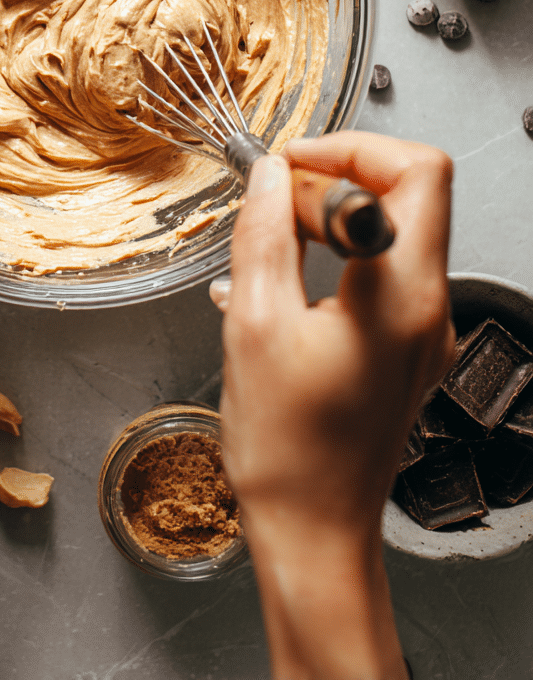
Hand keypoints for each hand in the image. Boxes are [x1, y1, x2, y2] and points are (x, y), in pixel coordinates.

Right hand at [217, 132, 452, 679]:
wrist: (315, 534)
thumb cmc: (288, 452)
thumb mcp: (254, 325)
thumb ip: (262, 235)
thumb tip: (267, 176)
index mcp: (400, 296)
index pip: (413, 171)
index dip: (347, 149)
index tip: (289, 166)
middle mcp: (429, 307)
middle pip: (413, 190)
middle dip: (340, 175)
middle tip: (278, 201)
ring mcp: (425, 329)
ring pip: (397, 228)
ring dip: (334, 217)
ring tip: (272, 244)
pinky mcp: (408, 347)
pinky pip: (384, 270)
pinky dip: (338, 256)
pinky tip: (282, 283)